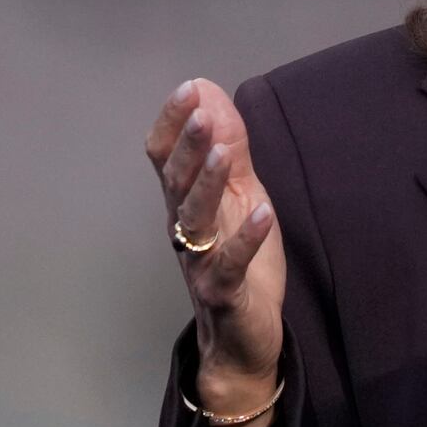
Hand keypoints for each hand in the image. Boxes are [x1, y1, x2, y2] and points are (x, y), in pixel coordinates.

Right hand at [145, 79, 286, 426]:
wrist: (240, 339)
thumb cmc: (239, 260)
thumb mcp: (240, 196)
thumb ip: (230, 149)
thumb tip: (211, 94)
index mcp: (185, 204)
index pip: (164, 157)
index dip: (173, 123)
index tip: (189, 87)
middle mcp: (185, 229)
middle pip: (176, 183)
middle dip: (188, 146)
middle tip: (201, 111)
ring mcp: (201, 261)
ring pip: (196, 219)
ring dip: (208, 183)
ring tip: (224, 152)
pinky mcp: (224, 292)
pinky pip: (230, 264)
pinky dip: (246, 238)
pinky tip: (262, 213)